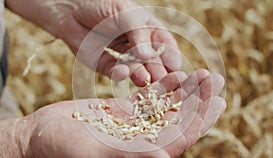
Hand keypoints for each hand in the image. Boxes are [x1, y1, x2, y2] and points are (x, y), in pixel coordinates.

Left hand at [6, 0, 181, 85]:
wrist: (70, 8)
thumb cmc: (101, 4)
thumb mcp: (125, 14)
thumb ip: (138, 34)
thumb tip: (149, 55)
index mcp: (147, 29)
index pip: (164, 44)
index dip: (170, 55)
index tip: (175, 67)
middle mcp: (137, 45)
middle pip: (152, 61)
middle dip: (157, 69)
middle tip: (161, 80)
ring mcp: (123, 56)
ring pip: (136, 69)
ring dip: (141, 74)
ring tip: (145, 80)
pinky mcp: (107, 65)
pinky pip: (116, 72)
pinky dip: (120, 74)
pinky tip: (122, 74)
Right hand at [7, 70, 224, 157]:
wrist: (40, 136)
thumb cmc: (59, 149)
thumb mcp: (92, 152)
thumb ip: (129, 154)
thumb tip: (164, 157)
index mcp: (140, 153)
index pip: (179, 136)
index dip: (200, 119)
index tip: (218, 101)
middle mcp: (142, 139)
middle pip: (178, 117)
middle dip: (199, 99)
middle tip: (216, 79)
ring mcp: (133, 123)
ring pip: (166, 105)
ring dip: (185, 89)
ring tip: (202, 73)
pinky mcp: (122, 110)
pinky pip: (148, 96)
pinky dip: (162, 85)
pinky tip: (175, 72)